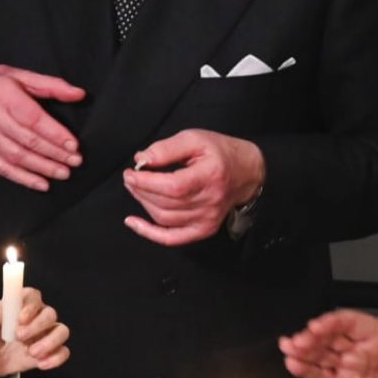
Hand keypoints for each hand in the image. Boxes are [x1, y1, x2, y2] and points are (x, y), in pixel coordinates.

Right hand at [0, 63, 85, 190]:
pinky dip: (22, 178)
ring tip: (62, 173)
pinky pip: (1, 167)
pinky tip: (40, 183)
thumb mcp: (19, 74)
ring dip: (41, 168)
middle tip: (74, 162)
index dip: (55, 135)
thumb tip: (78, 94)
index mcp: (4, 94)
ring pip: (16, 157)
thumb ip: (50, 85)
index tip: (73, 145)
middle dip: (54, 154)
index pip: (33, 119)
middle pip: (27, 140)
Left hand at [0, 286, 70, 377]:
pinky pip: (63, 352)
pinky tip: (41, 364)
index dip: (30, 306)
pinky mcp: (49, 351)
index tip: (20, 319)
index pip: (33, 297)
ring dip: (50, 342)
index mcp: (21, 303)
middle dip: (37, 326)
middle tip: (20, 337)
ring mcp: (45, 333)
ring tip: (32, 353)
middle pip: (50, 314)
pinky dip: (56, 358)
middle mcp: (37, 315)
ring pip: (61, 331)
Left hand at [121, 130, 264, 245]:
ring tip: (136, 189)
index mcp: (211, 176)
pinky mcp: (203, 229)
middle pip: (165, 202)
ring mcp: (207, 219)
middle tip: (130, 177)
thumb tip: (141, 160)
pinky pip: (171, 238)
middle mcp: (210, 201)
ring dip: (143, 203)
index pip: (172, 186)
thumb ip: (167, 148)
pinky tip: (133, 222)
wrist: (247, 173)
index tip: (130, 172)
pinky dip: (149, 233)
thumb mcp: (195, 139)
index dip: (146, 182)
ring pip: (164, 218)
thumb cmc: (220, 153)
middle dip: (140, 190)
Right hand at [279, 311, 377, 377]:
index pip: (349, 321)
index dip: (332, 322)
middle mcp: (358, 344)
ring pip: (322, 352)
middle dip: (312, 338)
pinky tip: (294, 364)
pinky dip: (308, 368)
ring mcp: (349, 361)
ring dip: (304, 351)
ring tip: (288, 350)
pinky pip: (323, 372)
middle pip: (330, 336)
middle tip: (297, 341)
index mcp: (376, 332)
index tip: (319, 325)